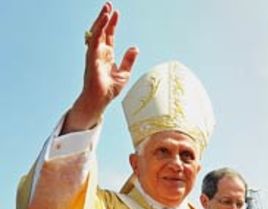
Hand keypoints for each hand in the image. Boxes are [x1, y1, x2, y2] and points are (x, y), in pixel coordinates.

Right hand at [64, 2, 138, 133]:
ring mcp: (94, 53)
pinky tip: (103, 21)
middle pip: (102, 31)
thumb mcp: (124, 73)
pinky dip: (99, 29)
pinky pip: (95, 40)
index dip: (112, 24)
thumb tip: (135, 47)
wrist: (101, 99)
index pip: (109, 36)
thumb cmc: (109, 89)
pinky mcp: (92, 57)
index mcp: (106, 55)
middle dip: (105, 18)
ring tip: (107, 9)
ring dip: (101, 20)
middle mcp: (99, 52)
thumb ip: (128, 60)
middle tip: (109, 4)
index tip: (116, 13)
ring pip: (97, 32)